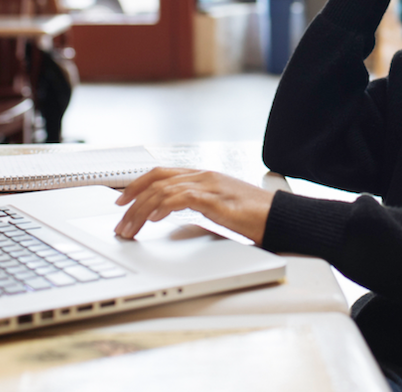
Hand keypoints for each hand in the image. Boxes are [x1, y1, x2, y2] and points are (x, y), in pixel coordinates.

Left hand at [113, 168, 275, 242]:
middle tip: (119, 220)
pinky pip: (183, 198)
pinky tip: (155, 219)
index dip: (137, 185)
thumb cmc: (255, 215)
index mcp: (204, 176)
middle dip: (131, 199)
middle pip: (156, 179)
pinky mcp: (217, 200)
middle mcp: (204, 176)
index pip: (161, 173)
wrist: (282, 218)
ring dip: (141, 210)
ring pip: (163, 190)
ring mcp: (210, 186)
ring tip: (131, 229)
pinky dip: (164, 207)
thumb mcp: (219, 207)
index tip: (121, 201)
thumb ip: (197, 205)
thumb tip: (172, 214)